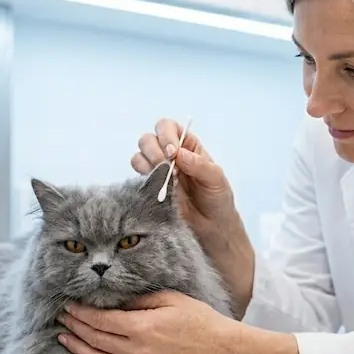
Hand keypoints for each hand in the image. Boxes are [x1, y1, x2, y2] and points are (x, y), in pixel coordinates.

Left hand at [56, 291, 234, 353]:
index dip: (81, 313)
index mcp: (141, 328)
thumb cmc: (197, 319)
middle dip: (75, 327)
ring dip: (78, 349)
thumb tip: (113, 301)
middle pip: (95, 339)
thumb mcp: (168, 299)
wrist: (219, 349)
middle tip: (61, 317)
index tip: (69, 305)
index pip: (100, 320)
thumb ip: (138, 300)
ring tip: (64, 338)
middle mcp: (136, 351)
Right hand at [133, 118, 237, 240]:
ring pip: (139, 156)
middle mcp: (168, 155)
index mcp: (186, 145)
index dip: (166, 135)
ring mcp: (157, 171)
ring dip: (147, 164)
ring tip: (164, 180)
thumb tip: (179, 154)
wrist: (212, 227)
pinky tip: (158, 189)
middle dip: (154, 151)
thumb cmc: (217, 199)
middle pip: (148, 139)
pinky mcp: (149, 187)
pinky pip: (136, 176)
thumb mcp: (216, 178)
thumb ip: (199, 164)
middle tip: (166, 167)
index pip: (168, 127)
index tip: (172, 152)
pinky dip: (143, 179)